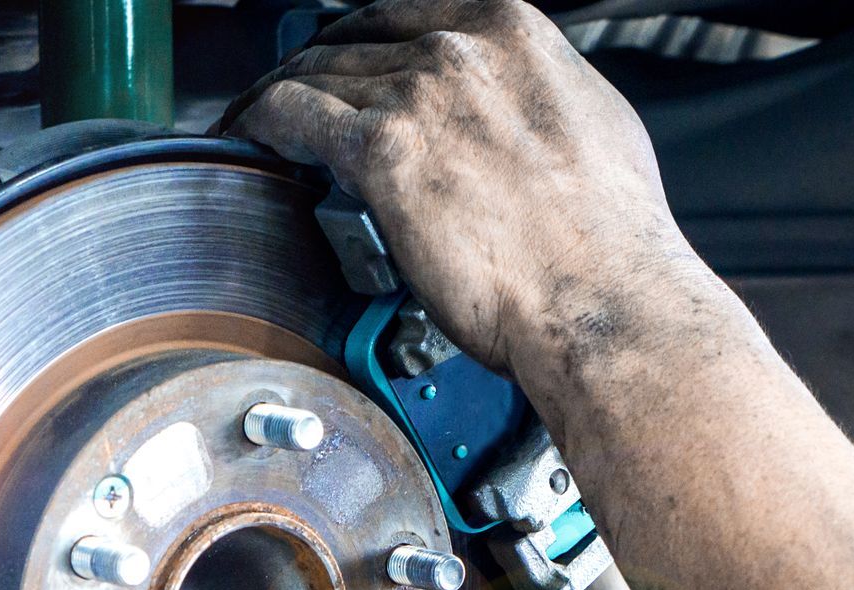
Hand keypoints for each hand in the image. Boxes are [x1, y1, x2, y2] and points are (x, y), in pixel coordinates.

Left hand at [222, 0, 720, 396]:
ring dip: (276, 100)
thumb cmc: (609, 239)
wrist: (604, 298)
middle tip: (288, 104)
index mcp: (513, 32)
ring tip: (254, 128)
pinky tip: (244, 140)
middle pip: (352, 45)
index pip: (406, 15)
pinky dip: (258, 122)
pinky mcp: (381, 150)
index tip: (344, 64)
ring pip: (314, 76)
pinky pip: (290, 115)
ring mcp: (417, 95)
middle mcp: (460, 49)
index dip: (361, 43)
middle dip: (314, 73)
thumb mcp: (589, 124)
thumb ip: (530, 102)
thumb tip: (505, 115)